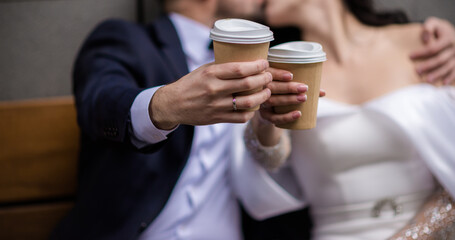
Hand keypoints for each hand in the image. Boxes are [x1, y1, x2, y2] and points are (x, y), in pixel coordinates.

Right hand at [150, 60, 271, 128]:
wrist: (173, 104)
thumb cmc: (191, 84)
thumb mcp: (203, 70)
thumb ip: (222, 66)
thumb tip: (245, 60)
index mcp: (211, 74)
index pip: (239, 69)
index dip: (256, 66)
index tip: (265, 63)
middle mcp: (214, 89)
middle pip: (247, 84)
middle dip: (263, 79)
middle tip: (268, 76)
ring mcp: (216, 105)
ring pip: (248, 102)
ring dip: (262, 96)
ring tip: (267, 91)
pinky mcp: (217, 118)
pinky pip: (241, 117)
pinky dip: (251, 112)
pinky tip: (254, 106)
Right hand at [251, 67, 324, 145]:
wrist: (270, 110)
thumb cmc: (282, 93)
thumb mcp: (290, 87)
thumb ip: (303, 87)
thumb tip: (323, 92)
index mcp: (265, 77)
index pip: (269, 73)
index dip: (278, 74)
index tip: (291, 75)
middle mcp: (260, 89)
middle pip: (271, 87)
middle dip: (288, 88)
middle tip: (304, 88)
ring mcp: (261, 102)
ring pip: (272, 101)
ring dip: (288, 100)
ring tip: (303, 98)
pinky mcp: (264, 115)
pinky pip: (273, 118)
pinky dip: (286, 117)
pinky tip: (298, 114)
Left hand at [410, 17, 454, 84]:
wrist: (452, 33)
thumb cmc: (439, 29)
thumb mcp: (434, 23)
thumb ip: (428, 27)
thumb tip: (425, 37)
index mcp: (448, 38)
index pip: (433, 48)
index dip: (421, 53)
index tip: (409, 56)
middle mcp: (454, 48)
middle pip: (440, 59)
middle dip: (428, 66)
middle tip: (416, 71)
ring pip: (448, 67)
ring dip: (438, 74)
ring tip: (427, 80)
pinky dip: (450, 77)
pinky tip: (443, 83)